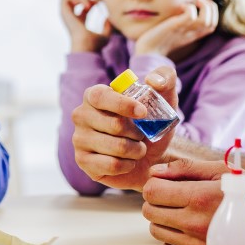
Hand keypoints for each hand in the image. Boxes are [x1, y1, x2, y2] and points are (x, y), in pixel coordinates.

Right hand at [60, 0, 111, 52]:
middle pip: (75, 2)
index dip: (91, 2)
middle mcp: (71, 19)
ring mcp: (66, 16)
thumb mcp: (105, 35)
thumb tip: (107, 18)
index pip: (84, 8)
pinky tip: (84, 5)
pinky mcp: (63, 13)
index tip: (99, 3)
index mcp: (80, 24)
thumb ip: (107, 27)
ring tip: (88, 4)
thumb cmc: (95, 45)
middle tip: (94, 2)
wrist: (85, 45)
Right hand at [70, 66, 178, 190]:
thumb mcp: (165, 98)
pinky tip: (129, 162)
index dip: (123, 105)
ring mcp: (79, 139)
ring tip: (138, 149)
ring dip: (136, 150)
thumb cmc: (152, 124)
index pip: (100, 96)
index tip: (143, 112)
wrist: (151, 156)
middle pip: (113, 125)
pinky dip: (128, 165)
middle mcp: (81, 115)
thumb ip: (165, 78)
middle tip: (142, 135)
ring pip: (115, 147)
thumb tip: (154, 80)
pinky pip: (112, 165)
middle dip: (137, 133)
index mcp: (94, 95)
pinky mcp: (83, 161)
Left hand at [134, 0, 218, 56]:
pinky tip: (181, 6)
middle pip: (212, 24)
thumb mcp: (171, 30)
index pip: (211, 27)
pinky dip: (190, 7)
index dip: (212, 13)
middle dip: (212, 8)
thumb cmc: (155, 39)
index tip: (202, 3)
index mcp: (191, 36)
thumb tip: (181, 9)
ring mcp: (183, 30)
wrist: (146, 51)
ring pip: (206, 21)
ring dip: (206, 6)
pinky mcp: (175, 27)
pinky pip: (191, 16)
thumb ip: (178, 23)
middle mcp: (190, 34)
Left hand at [142, 156, 244, 244]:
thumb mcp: (222, 171)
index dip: (155, 185)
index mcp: (199, 197)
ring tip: (184, 213)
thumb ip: (185, 168)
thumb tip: (155, 172)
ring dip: (164, 220)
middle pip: (150, 212)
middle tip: (174, 197)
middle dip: (157, 201)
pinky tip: (190, 231)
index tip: (167, 184)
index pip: (152, 192)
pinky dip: (174, 240)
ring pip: (157, 232)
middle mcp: (195, 223)